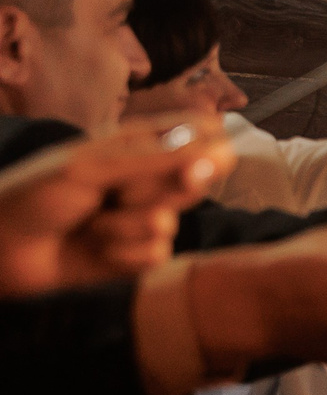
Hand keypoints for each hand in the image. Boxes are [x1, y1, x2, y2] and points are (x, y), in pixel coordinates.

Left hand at [0, 114, 233, 295]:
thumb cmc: (37, 197)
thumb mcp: (97, 167)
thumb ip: (159, 159)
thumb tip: (222, 148)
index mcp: (135, 147)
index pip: (196, 136)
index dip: (208, 146)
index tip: (209, 156)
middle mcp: (144, 181)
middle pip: (192, 181)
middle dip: (160, 190)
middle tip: (121, 193)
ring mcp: (141, 220)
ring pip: (170, 221)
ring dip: (126, 226)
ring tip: (89, 225)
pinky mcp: (136, 258)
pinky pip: (156, 254)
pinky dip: (123, 254)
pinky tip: (94, 250)